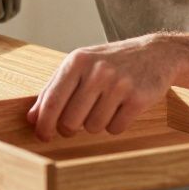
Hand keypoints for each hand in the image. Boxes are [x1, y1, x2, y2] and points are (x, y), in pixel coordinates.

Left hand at [27, 34, 181, 140]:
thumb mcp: (80, 66)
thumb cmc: (111, 62)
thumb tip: (32, 118)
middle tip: (78, 121)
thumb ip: (54, 89)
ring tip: (105, 105)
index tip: (42, 136)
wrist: (156, 54)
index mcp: (77, 61)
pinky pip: (116, 128)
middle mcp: (97, 71)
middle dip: (71, 127)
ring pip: (94, 127)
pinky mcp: (137, 98)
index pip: (52, 101)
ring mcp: (118, 84)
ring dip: (97, 123)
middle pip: (71, 121)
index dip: (44, 124)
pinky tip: (121, 108)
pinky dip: (116, 124)